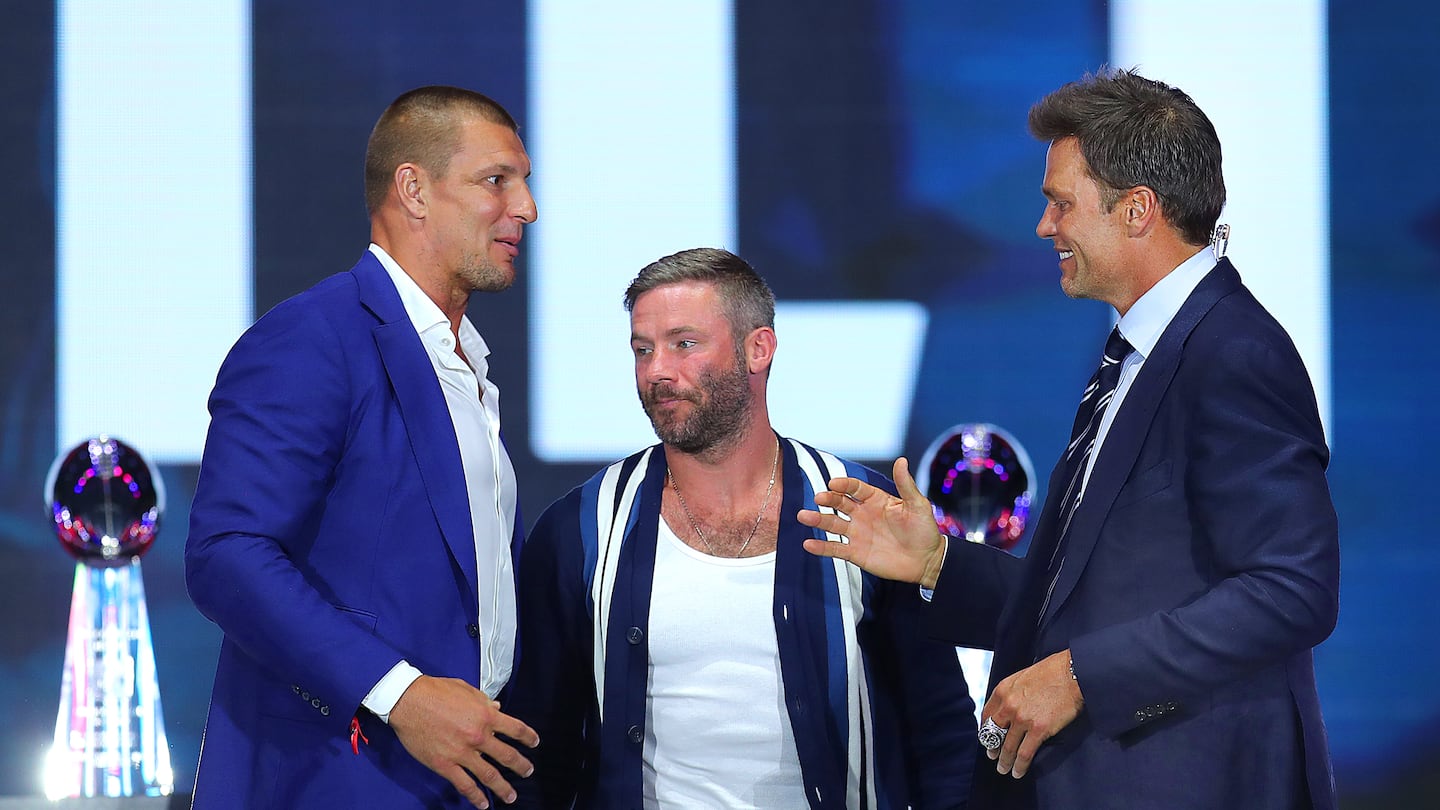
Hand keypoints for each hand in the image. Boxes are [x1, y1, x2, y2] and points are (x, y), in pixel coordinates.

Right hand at [388, 675, 539, 807]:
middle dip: (521, 766)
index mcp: (485, 715)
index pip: (516, 729)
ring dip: (504, 788)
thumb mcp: (466, 690)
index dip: (528, 737)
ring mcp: (462, 753)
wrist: (408, 701)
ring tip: (511, 796)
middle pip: (507, 756)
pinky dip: (476, 797)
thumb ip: (484, 701)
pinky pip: (464, 785)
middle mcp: (478, 736)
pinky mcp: (444, 764)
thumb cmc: (436, 691)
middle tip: (528, 772)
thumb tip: (496, 708)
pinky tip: (483, 804)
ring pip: (489, 776)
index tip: (534, 743)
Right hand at [798, 457, 946, 586]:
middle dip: (828, 500)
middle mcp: (862, 514)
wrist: (926, 561)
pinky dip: (821, 547)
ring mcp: (857, 534)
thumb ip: (906, 485)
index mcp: (875, 499)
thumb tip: (901, 460)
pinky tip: (808, 544)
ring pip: (832, 525)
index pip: (855, 488)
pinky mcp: (855, 553)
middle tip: (818, 498)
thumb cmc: (924, 530)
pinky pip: (835, 549)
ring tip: (803, 517)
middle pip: (839, 504)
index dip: (844, 484)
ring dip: (817, 520)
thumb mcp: (918, 505)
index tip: (834, 483)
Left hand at [981, 650, 1082, 778]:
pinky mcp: (1039, 730)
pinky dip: (1019, 766)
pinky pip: (1025, 754)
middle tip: (993, 756)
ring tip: (1004, 769)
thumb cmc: (1052, 672)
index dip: (986, 729)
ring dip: (1004, 761)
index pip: (987, 715)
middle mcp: (1008, 705)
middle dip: (992, 748)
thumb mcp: (1023, 676)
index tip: (987, 737)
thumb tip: (1009, 707)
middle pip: (994, 733)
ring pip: (1008, 747)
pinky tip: (1018, 772)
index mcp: (1003, 690)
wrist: (1073, 673)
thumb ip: (1012, 692)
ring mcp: (1023, 719)